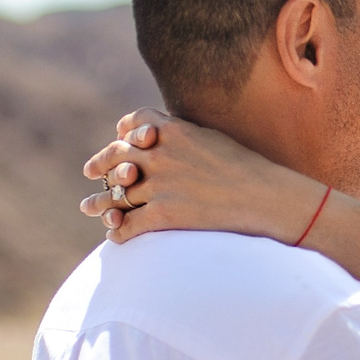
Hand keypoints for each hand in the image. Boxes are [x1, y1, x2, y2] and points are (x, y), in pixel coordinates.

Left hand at [78, 110, 325, 243]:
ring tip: (91, 209)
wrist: (269, 199)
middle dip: (101, 164)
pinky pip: (128, 226)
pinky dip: (118, 233)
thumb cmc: (250, 171)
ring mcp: (159, 186)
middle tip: (90, 172)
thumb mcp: (215, 140)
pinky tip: (115, 237)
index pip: (133, 122)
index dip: (123, 131)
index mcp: (174, 131)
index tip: (117, 139)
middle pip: (117, 156)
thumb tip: (171, 135)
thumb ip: (187, 136)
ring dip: (101, 204)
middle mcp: (161, 155)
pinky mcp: (163, 216)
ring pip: (117, 194)